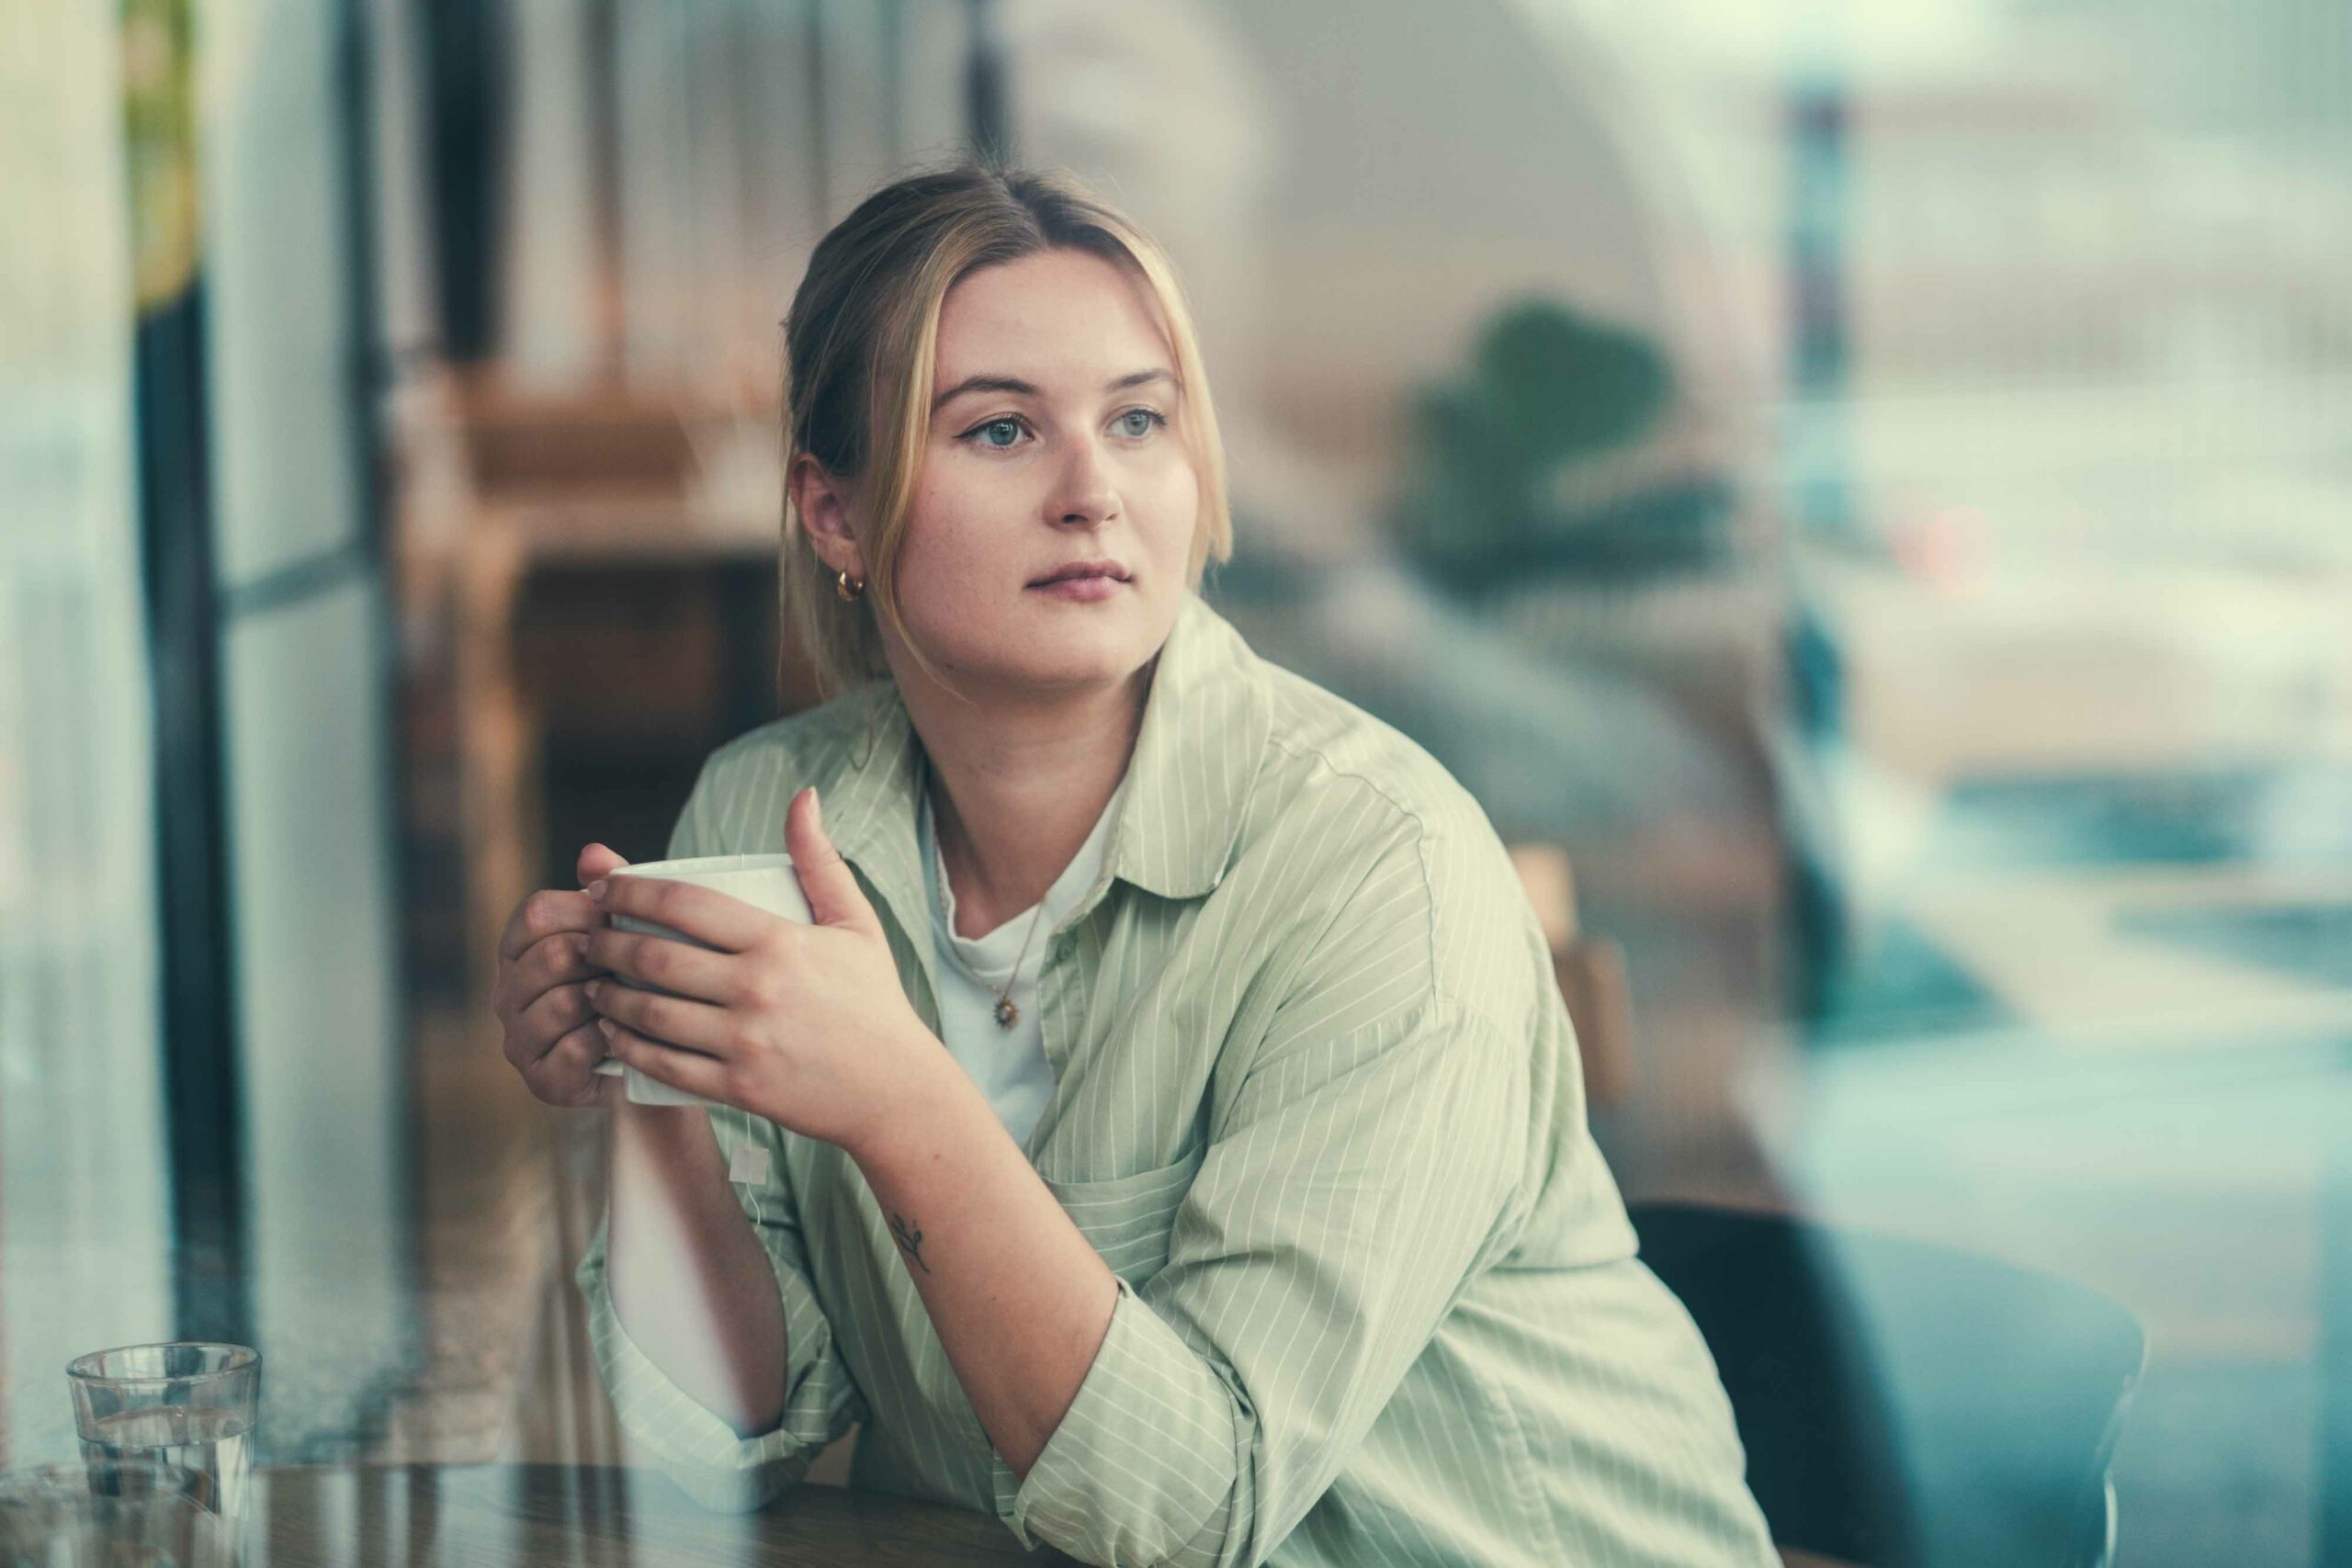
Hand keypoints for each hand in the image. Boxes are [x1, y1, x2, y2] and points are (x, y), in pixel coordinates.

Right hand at [493, 843, 632, 1108]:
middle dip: (604, 957)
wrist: (660, 1060)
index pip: (537, 913)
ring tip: (639, 1001)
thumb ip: (612, 891)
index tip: (626, 920)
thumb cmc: (639, 983)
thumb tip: (593, 853)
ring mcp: (519, 1039)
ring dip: (610, 1000)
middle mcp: (507, 994)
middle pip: (550, 955)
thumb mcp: (631, 932)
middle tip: (642, 966)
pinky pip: (574, 1048)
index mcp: (519, 949)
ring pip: (563, 1001)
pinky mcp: (543, 1081)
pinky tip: (631, 1035)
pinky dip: (610, 1039)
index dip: (588, 911)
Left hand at [583, 787, 941, 1150]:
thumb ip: (821, 860)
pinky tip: (613, 1034)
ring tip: (592, 984)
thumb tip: (803, 796)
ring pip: (649, 1014)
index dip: (631, 892)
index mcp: (780, 942)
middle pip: (655, 958)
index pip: (686, 905)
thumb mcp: (855, 924)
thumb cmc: (873, 1002)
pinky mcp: (738, 1088)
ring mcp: (745, 1042)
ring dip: (607, 996)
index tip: (606, 889)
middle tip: (588, 938)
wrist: (895, 1090)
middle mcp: (757, 989)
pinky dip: (627, 1048)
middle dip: (605, 944)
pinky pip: (664, 1065)